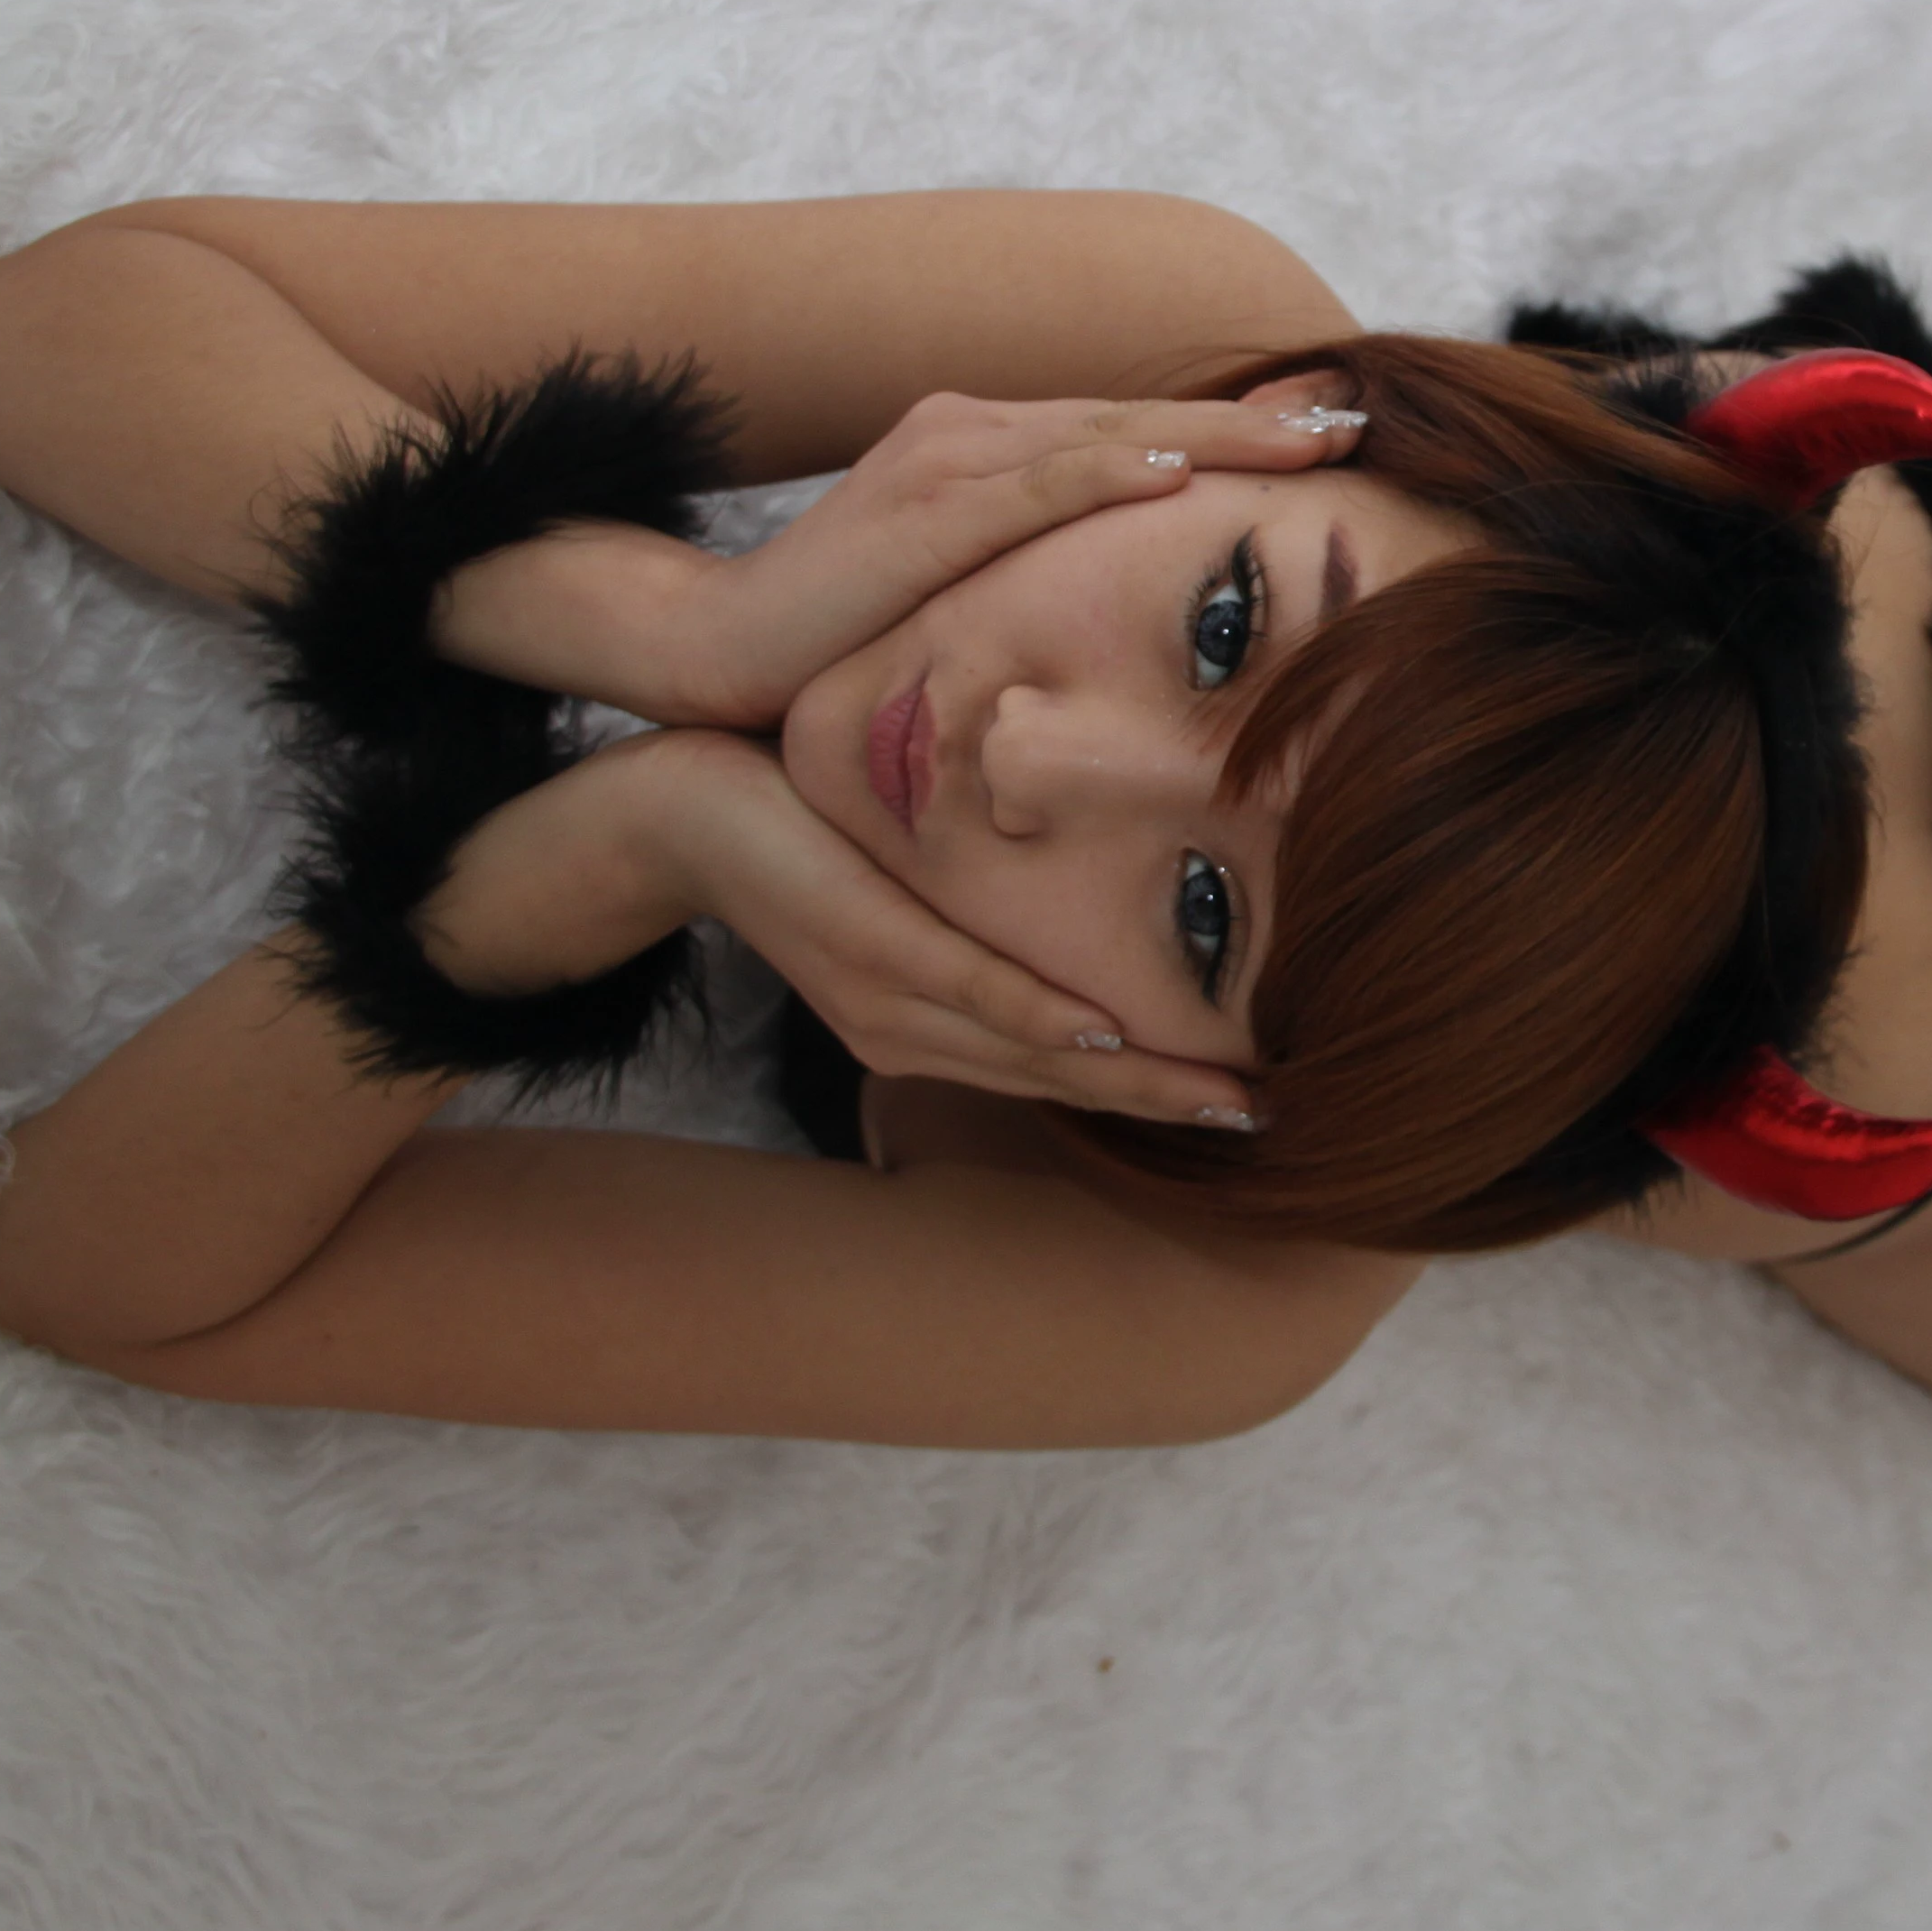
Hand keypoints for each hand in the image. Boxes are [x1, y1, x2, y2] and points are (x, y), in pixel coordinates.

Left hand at [620, 728, 1258, 1125]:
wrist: (662, 819)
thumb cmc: (790, 838)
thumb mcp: (896, 889)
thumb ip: (971, 917)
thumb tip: (1060, 901)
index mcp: (921, 1030)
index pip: (1058, 1074)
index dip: (1155, 1091)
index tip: (1247, 1100)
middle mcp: (910, 1038)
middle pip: (1066, 1085)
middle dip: (1171, 1102)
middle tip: (1269, 1111)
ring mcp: (889, 1000)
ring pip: (1033, 1053)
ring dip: (1136, 1080)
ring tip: (1225, 1088)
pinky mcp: (868, 946)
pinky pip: (972, 987)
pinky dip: (1045, 1013)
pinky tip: (1109, 1031)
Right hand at [660, 381, 1365, 730]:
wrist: (712, 646)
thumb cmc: (843, 629)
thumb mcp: (964, 591)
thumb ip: (1038, 570)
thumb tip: (1131, 588)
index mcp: (990, 448)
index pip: (1135, 431)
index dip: (1237, 429)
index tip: (1333, 430)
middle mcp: (974, 433)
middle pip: (1141, 419)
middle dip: (1255, 420)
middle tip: (1355, 420)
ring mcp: (946, 461)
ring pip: (1108, 435)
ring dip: (1217, 434)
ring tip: (1310, 435)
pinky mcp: (922, 510)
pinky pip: (1034, 485)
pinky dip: (1109, 472)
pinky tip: (1178, 471)